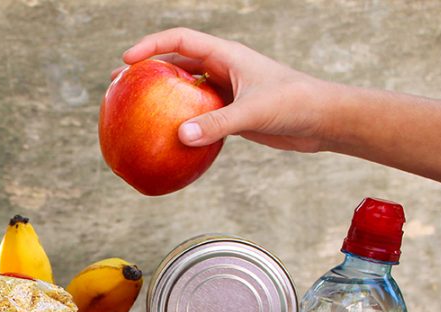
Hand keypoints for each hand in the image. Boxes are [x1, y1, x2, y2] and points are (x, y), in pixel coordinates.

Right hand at [119, 27, 330, 152]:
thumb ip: (217, 124)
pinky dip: (177, 124)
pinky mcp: (230, 113)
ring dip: (159, 98)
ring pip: (183, 91)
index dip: (151, 46)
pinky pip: (195, 116)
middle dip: (146, 71)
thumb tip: (180, 137)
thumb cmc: (295, 105)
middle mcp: (223, 69)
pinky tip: (163, 140)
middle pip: (175, 63)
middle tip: (117, 84)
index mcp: (226, 55)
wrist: (322, 120)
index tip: (127, 61)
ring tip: (133, 111)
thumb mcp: (254, 112)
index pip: (181, 41)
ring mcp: (225, 91)